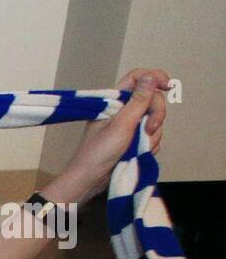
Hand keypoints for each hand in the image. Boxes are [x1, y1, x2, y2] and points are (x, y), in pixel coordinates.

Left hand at [44, 68, 171, 205]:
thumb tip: (150, 77)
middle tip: (148, 130)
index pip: (138, 78)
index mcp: (114, 101)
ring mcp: (128, 125)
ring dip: (151, 135)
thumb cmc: (98, 153)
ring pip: (154, 120)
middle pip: (152, 100)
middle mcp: (122, 110)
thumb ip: (138, 101)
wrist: (91, 180)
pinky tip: (138, 154)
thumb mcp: (121, 124)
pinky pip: (152, 136)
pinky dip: (150, 145)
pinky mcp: (133, 140)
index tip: (167, 86)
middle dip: (155, 115)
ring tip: (137, 148)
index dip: (154, 78)